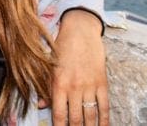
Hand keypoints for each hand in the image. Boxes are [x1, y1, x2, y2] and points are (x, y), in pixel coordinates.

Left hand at [44, 9, 108, 124]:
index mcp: (59, 83)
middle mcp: (74, 87)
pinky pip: (104, 106)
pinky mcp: (102, 82)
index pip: (59, 114)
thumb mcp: (49, 65)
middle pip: (75, 119)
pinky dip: (104, 119)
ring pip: (90, 116)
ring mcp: (89, 86)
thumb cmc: (63, 46)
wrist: (81, 30)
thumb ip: (46, 87)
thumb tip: (41, 105)